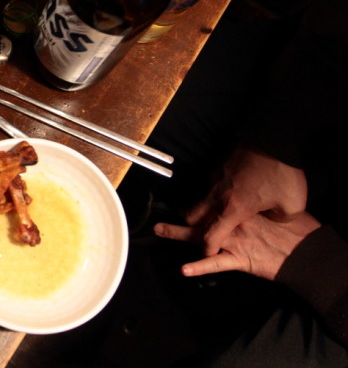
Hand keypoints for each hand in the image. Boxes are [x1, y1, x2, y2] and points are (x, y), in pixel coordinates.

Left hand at [154, 211, 320, 280]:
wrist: (307, 253)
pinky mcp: (239, 260)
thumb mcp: (275, 210)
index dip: (201, 202)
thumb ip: (259, 206)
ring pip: (202, 236)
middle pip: (203, 216)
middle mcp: (234, 223)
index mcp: (243, 209)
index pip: (216, 204)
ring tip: (158, 229)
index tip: (187, 199)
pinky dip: (200, 267)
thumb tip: (252, 198)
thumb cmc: (296, 231)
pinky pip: (216, 264)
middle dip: (182, 213)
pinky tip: (184, 269)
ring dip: (178, 233)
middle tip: (160, 208)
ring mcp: (234, 242)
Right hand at [185, 145, 306, 255]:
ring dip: (203, 208)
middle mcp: (219, 195)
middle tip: (199, 232)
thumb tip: (271, 217)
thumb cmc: (283, 174)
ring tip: (215, 213)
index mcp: (234, 209)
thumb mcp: (292, 206)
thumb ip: (279, 219)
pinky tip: (230, 192)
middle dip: (192, 226)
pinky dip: (215, 193)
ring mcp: (217, 178)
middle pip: (191, 215)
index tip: (208, 253)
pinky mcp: (220, 166)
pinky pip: (211, 184)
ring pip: (200, 198)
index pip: (211, 235)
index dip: (207, 248)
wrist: (274, 138)